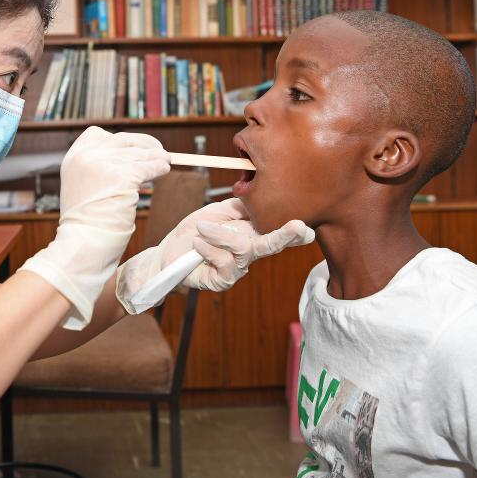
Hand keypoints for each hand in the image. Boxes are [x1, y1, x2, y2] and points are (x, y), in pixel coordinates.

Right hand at [19, 127, 169, 328]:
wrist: (84, 246)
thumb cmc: (87, 225)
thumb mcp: (82, 188)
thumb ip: (97, 169)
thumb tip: (131, 156)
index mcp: (73, 159)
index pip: (97, 134)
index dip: (119, 140)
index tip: (133, 147)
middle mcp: (85, 157)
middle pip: (122, 141)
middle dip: (143, 145)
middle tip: (159, 152)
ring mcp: (103, 165)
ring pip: (138, 154)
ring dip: (155, 158)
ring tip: (165, 163)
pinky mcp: (121, 177)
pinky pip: (148, 167)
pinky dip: (159, 168)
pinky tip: (163, 171)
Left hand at [116, 198, 313, 312]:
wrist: (169, 252)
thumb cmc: (195, 232)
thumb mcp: (217, 213)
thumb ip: (239, 207)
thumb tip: (259, 197)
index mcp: (251, 234)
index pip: (277, 232)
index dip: (294, 232)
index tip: (307, 226)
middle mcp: (250, 253)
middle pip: (271, 245)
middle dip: (286, 236)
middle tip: (299, 227)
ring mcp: (238, 269)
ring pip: (242, 248)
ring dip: (219, 234)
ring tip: (201, 229)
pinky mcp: (224, 281)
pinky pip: (224, 261)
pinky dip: (208, 248)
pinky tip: (197, 245)